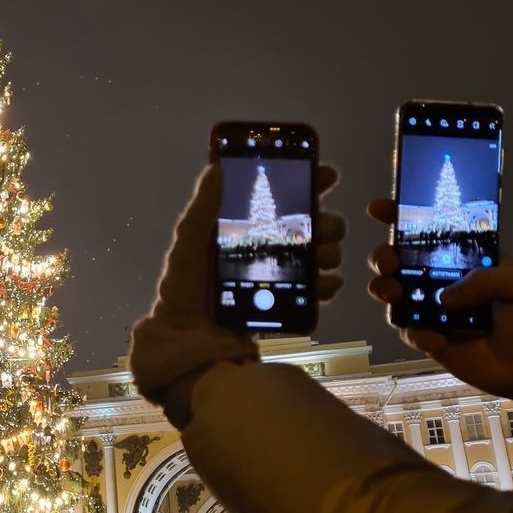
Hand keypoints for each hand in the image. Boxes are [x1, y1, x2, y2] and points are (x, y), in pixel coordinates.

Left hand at [131, 163, 346, 427]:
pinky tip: (326, 284)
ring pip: (320, 253)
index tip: (326, 173)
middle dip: (325, 220)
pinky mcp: (287, 304)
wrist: (189, 344)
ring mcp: (278, 277)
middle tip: (323, 224)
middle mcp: (265, 248)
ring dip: (329, 250)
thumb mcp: (188, 245)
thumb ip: (202, 209)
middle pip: (310, 224)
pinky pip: (318, 290)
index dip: (307, 180)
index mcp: (244, 228)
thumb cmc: (183, 291)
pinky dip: (328, 285)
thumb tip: (215, 168)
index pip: (280, 196)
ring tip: (323, 256)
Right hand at [365, 199, 512, 397]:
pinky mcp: (427, 337)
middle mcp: (442, 278)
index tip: (378, 209)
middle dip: (383, 256)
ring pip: (390, 291)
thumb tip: (446, 297)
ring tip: (395, 295)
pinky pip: (407, 330)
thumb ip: (489, 279)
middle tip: (390, 264)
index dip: (400, 216)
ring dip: (384, 288)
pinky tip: (437, 340)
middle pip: (397, 259)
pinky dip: (416, 333)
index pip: (431, 229)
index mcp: (464, 257)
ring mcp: (431, 308)